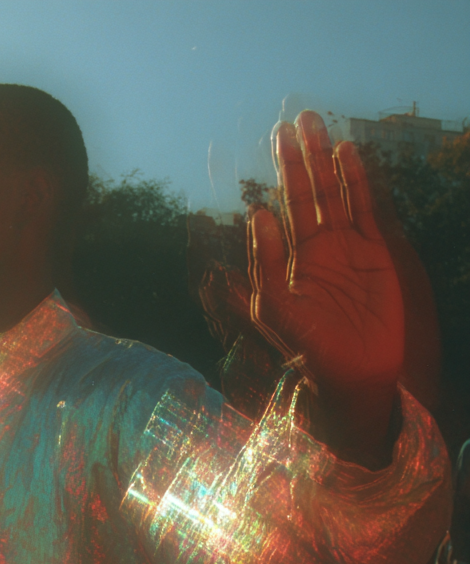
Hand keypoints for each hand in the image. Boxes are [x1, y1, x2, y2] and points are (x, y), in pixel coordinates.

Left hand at [248, 111, 403, 463]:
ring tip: (318, 124)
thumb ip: (265, 262)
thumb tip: (257, 213)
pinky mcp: (377, 252)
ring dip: (327, 161)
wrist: (355, 372)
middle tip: (295, 119)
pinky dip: (359, 181)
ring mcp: (349, 247)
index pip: (284, 207)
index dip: (282, 174)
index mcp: (291, 260)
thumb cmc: (309, 348)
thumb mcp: (275, 308)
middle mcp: (319, 248)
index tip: (276, 138)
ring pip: (336, 193)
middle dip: (302, 157)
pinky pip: (367, 208)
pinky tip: (348, 155)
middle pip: (309, 192)